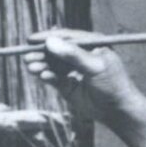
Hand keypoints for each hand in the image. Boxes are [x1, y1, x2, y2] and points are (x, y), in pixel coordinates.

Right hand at [24, 30, 142, 124]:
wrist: (117, 110)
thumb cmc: (112, 83)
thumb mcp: (95, 66)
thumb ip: (73, 54)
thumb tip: (51, 42)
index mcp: (90, 44)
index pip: (66, 37)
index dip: (48, 37)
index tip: (31, 39)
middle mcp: (80, 55)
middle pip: (56, 50)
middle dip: (41, 53)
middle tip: (28, 56)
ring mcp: (73, 70)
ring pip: (52, 64)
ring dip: (41, 65)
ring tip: (31, 67)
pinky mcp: (68, 85)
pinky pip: (53, 78)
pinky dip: (46, 76)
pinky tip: (42, 76)